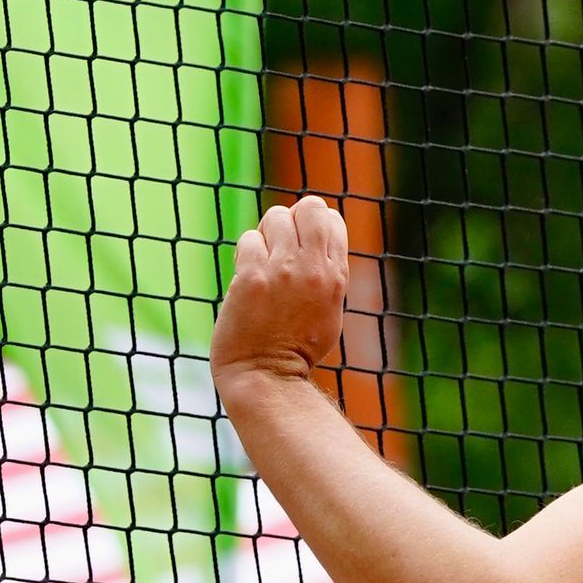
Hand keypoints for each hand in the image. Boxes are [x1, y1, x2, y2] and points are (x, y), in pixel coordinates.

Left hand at [211, 195, 348, 395]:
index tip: (302, 243)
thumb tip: (317, 240)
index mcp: (335, 275)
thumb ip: (326, 273)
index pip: (331, 218)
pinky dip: (247, 252)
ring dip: (267, 233)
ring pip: (276, 217)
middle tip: (282, 243)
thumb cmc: (297, 348)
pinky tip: (248, 274)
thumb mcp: (329, 308)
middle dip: (294, 217)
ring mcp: (281, 271)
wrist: (266, 375)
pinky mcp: (251, 278)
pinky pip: (249, 240)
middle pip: (309, 207)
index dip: (314, 224)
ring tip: (264, 260)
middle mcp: (312, 268)